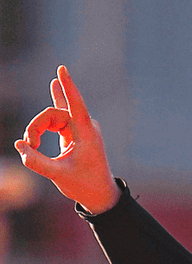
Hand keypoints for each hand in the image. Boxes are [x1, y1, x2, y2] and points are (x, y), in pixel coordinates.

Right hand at [15, 66, 120, 214]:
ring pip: (52, 117)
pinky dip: (57, 99)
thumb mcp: (58, 175)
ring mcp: (81, 127)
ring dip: (38, 128)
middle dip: (36, 129)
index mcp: (86, 134)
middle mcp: (85, 126)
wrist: (100, 195)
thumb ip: (37, 162)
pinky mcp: (75, 132)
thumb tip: (19, 146)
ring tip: (31, 140)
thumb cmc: (84, 185)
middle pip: (52, 115)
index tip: (62, 68)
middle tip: (28, 147)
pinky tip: (55, 82)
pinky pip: (62, 113)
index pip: (75, 105)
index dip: (67, 87)